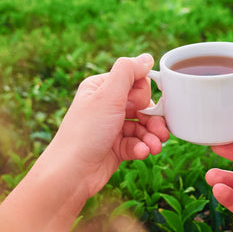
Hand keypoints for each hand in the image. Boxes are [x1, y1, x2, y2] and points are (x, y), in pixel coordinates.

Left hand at [46, 54, 168, 197]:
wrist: (71, 173)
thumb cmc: (86, 132)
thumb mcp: (108, 96)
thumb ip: (128, 72)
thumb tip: (147, 58)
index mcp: (101, 88)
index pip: (135, 81)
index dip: (143, 94)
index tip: (140, 106)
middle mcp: (106, 106)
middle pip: (143, 105)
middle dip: (154, 119)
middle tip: (160, 131)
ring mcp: (111, 127)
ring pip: (143, 126)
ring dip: (152, 136)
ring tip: (155, 147)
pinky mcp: (116, 148)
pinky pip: (137, 143)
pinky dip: (142, 148)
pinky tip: (142, 154)